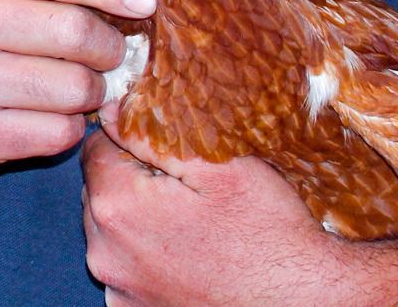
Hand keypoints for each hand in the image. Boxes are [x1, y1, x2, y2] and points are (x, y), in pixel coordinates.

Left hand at [82, 116, 341, 305]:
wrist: (302, 302)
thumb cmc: (266, 232)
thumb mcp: (218, 166)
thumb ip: (150, 135)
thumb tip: (108, 110)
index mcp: (117, 205)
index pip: (94, 148)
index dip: (128, 141)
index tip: (163, 151)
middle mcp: (105, 251)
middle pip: (99, 190)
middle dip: (129, 179)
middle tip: (181, 186)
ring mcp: (117, 288)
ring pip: (108, 229)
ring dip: (134, 218)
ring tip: (186, 221)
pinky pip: (123, 267)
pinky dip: (142, 256)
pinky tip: (183, 253)